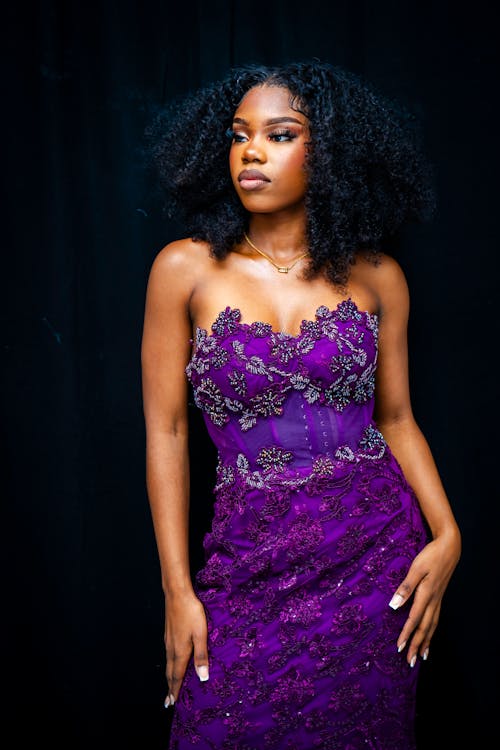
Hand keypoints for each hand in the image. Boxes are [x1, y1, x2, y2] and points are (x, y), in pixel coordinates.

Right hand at [164, 591, 208, 706]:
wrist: (177, 594)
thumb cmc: (191, 612)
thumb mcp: (201, 634)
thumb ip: (201, 656)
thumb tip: (202, 678)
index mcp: (180, 651)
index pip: (177, 676)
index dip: (175, 690)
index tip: (172, 703)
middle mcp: (171, 648)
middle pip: (170, 672)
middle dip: (170, 687)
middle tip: (168, 701)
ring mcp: (168, 640)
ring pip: (168, 663)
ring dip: (169, 677)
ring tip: (170, 685)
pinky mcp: (168, 633)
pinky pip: (168, 654)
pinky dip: (169, 665)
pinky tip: (172, 661)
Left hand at [388, 529, 460, 665]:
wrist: (449, 548)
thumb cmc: (430, 556)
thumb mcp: (416, 568)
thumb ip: (406, 587)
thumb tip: (394, 605)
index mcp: (426, 595)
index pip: (414, 620)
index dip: (406, 635)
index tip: (399, 648)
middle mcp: (433, 601)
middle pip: (424, 628)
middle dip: (417, 645)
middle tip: (410, 662)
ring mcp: (438, 600)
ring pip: (432, 626)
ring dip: (426, 642)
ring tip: (422, 656)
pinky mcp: (439, 597)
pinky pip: (435, 619)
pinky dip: (432, 631)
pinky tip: (429, 635)